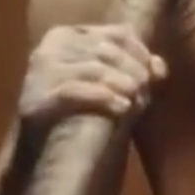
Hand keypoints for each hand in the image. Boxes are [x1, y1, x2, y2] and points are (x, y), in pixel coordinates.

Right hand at [18, 24, 166, 138]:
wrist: (46, 161)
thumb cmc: (85, 116)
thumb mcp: (112, 86)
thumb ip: (135, 70)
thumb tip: (159, 67)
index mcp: (67, 35)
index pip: (116, 33)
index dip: (141, 52)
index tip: (157, 74)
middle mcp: (50, 48)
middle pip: (106, 50)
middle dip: (132, 70)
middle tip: (147, 90)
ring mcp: (39, 73)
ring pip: (93, 69)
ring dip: (122, 85)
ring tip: (138, 101)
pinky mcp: (35, 100)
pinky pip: (76, 91)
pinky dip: (104, 98)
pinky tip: (123, 109)